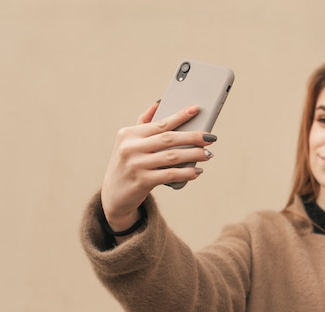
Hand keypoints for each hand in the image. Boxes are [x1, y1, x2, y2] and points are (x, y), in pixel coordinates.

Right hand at [101, 102, 215, 230]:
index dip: (180, 116)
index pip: (160, 123)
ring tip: (208, 154)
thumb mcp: (129, 143)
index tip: (196, 109)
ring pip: (172, 156)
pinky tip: (197, 171)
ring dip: (194, 154)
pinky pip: (170, 174)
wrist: (114, 195)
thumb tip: (158, 103)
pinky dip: (187, 172)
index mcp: (129, 134)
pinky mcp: (142, 181)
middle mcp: (130, 148)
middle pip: (169, 139)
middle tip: (210, 138)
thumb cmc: (127, 164)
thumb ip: (143, 124)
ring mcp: (136, 165)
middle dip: (193, 137)